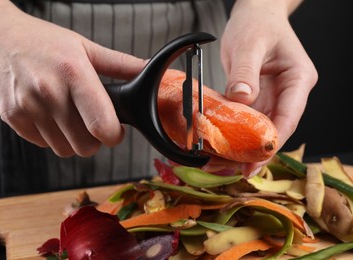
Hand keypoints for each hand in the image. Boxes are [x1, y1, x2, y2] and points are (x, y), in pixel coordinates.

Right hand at [0, 1, 145, 156]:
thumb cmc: (41, 40)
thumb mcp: (84, 46)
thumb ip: (120, 64)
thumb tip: (149, 71)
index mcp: (74, 73)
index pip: (102, 126)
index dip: (114, 135)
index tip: (114, 130)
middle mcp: (49, 92)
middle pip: (86, 146)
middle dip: (94, 140)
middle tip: (91, 122)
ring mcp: (28, 107)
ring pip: (64, 150)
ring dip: (72, 140)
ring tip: (68, 115)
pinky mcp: (12, 117)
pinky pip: (42, 144)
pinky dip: (50, 136)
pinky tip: (48, 114)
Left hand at [217, 0, 317, 175]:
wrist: (254, 14)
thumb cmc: (257, 23)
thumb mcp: (249, 45)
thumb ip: (245, 73)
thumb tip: (242, 100)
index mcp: (298, 79)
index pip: (288, 117)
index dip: (272, 143)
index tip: (255, 161)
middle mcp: (289, 91)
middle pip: (276, 128)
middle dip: (258, 150)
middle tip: (238, 170)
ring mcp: (275, 95)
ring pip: (262, 127)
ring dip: (246, 145)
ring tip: (227, 163)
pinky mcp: (259, 96)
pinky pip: (249, 118)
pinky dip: (238, 132)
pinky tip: (225, 144)